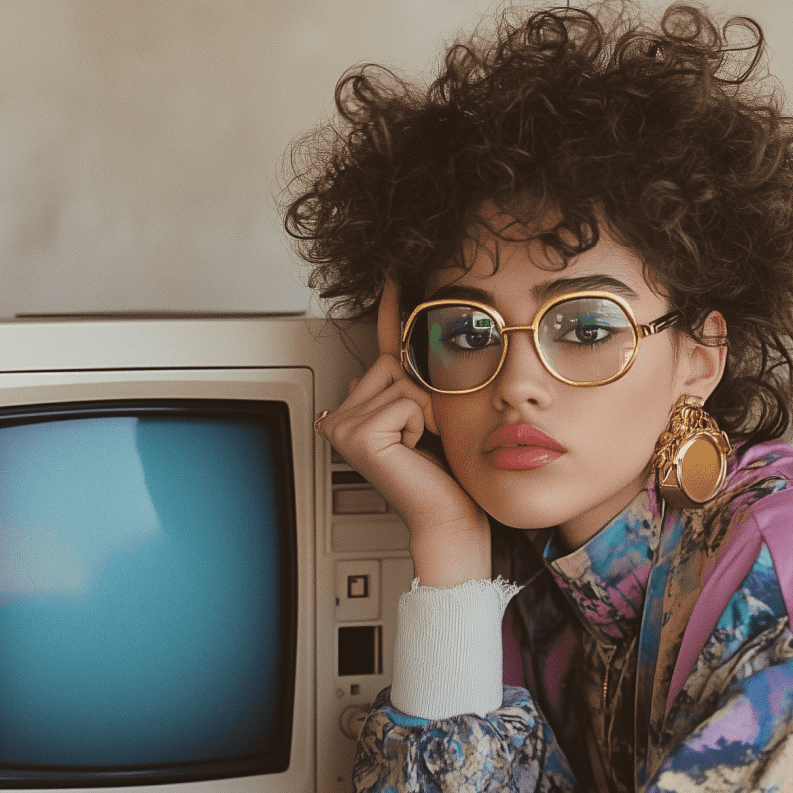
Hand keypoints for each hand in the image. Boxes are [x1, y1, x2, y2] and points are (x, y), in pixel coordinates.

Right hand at [315, 280, 490, 584]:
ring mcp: (343, 425)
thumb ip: (418, 369)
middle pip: (393, 361)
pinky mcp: (357, 435)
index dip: (390, 312)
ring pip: (400, 378)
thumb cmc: (448, 474)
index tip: (394, 274)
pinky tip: (416, 448)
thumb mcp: (435, 409)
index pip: (379, 350)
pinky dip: (421, 420)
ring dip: (426, 407)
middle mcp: (342, 416)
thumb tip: (415, 321)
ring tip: (422, 441)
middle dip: (423, 389)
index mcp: (358, 409)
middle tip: (426, 430)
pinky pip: (405, 399)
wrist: (451, 517)